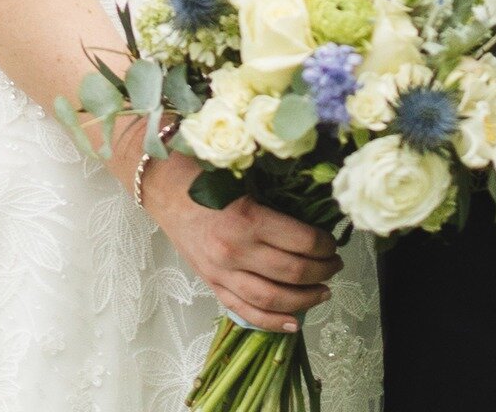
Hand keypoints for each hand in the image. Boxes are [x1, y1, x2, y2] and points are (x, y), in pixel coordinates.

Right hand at [140, 150, 339, 332]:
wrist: (160, 187)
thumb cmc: (202, 172)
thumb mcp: (242, 176)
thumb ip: (273, 196)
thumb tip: (313, 210)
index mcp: (246, 218)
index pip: (301, 241)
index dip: (325, 245)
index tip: (333, 241)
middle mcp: (235, 251)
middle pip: (292, 272)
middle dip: (322, 271)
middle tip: (335, 265)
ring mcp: (222, 272)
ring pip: (272, 299)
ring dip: (305, 300)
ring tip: (323, 292)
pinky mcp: (212, 284)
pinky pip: (245, 311)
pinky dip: (272, 322)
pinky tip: (294, 322)